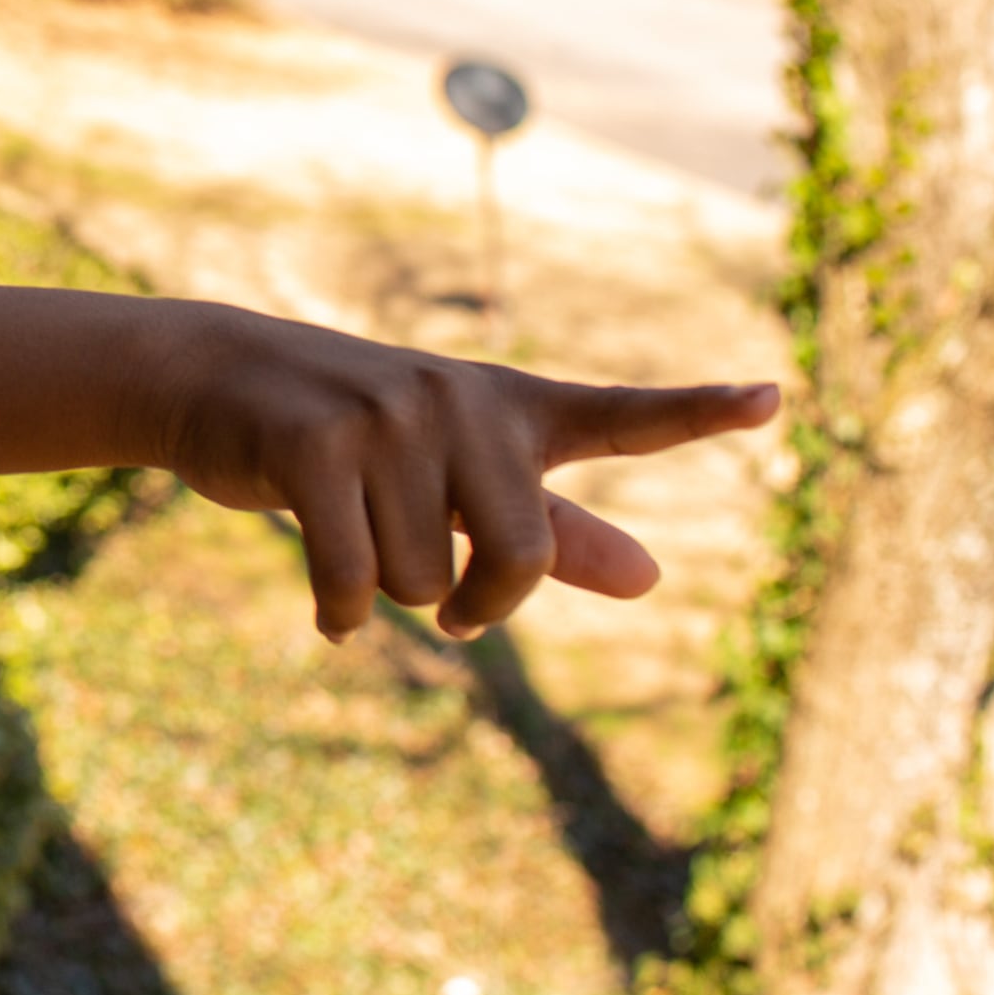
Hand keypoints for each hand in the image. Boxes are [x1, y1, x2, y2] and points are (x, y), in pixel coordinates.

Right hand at [157, 315, 779, 642]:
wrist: (218, 378)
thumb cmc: (352, 439)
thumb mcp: (456, 477)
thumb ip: (555, 531)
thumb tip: (654, 581)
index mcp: (509, 409)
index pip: (619, 414)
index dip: (700, 410)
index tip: (775, 397)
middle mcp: (460, 403)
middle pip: (519, 560)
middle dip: (479, 605)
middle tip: (453, 609)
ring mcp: (388, 419)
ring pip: (424, 584)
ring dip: (387, 595)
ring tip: (348, 533)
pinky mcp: (316, 446)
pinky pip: (354, 584)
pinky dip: (341, 616)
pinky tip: (329, 613)